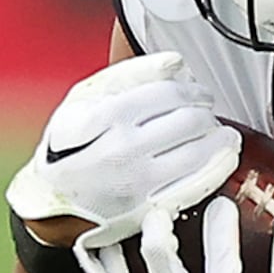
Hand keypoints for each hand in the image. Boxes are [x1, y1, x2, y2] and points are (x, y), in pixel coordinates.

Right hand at [5, 52, 236, 248]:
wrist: (51, 203)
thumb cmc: (66, 150)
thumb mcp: (81, 101)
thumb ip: (127, 75)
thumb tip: (175, 63)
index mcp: (102, 119)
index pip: (165, 93)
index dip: (189, 89)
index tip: (196, 91)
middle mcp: (120, 150)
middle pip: (188, 120)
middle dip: (205, 111)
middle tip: (206, 111)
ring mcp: (136, 183)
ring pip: (199, 152)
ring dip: (220, 138)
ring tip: (221, 133)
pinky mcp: (149, 209)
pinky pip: (198, 186)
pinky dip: (219, 167)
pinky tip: (222, 157)